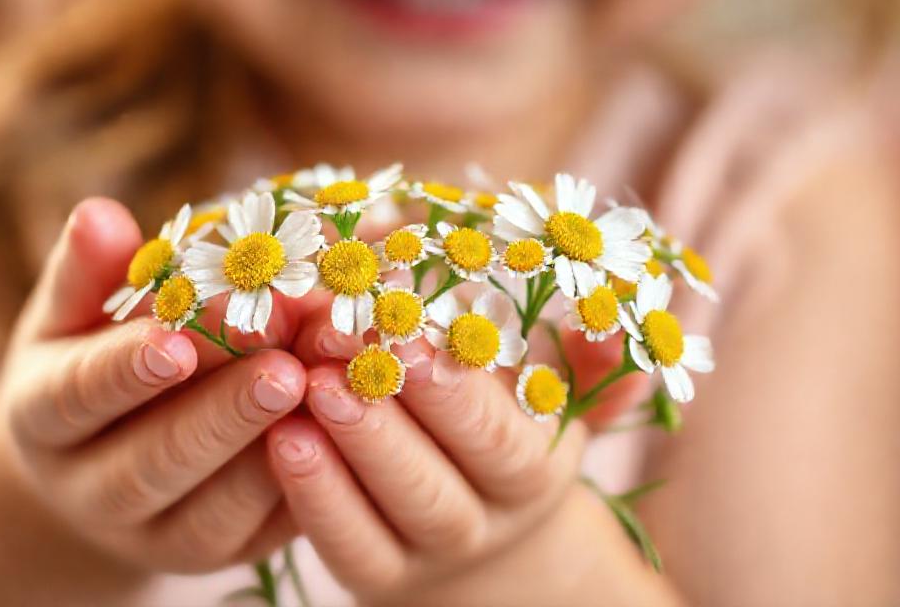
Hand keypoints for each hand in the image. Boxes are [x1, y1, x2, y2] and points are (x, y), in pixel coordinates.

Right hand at [0, 197, 308, 577]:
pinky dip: (308, 478)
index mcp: (43, 418)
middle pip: (153, 461)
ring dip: (275, 445)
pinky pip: (264, 529)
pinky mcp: (223, 553)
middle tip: (282, 361)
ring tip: (326, 382)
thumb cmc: (99, 351)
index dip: (126, 367)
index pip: (78, 395)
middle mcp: (90, 491)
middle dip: (221, 411)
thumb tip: (97, 213)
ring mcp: (159, 536)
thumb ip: (91, 268)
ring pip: (214, 509)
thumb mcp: (79, 310)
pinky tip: (347, 422)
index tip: (177, 337)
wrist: (112, 450)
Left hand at [265, 308, 589, 604]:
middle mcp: (488, 519)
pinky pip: (347, 544)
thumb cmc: (505, 415)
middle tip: (339, 345)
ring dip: (349, 450)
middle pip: (442, 481)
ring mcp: (430, 551)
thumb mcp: (549, 387)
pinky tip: (283, 437)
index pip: (503, 438)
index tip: (414, 336)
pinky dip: (314, 495)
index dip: (459, 393)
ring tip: (306, 388)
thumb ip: (581, 357)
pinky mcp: (376, 571)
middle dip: (391, 412)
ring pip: (395, 513)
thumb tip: (616, 327)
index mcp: (537, 465)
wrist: (488, 519)